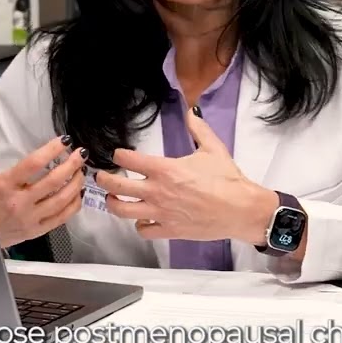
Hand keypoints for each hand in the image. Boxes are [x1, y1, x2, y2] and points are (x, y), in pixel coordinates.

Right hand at [0, 118, 85, 248]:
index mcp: (4, 185)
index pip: (33, 164)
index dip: (51, 150)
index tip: (64, 141)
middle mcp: (18, 202)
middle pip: (53, 181)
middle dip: (71, 165)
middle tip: (81, 154)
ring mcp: (29, 218)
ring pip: (61, 200)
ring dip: (75, 183)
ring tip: (82, 171)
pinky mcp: (35, 232)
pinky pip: (61, 218)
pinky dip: (73, 205)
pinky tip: (78, 194)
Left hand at [97, 108, 278, 244]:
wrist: (240, 209)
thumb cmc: (227, 179)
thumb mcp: (213, 148)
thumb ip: (198, 129)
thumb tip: (190, 112)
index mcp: (165, 169)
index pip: (129, 160)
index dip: (119, 155)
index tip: (118, 155)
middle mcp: (157, 191)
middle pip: (116, 186)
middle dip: (104, 180)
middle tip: (101, 176)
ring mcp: (160, 213)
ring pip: (123, 211)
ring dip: (113, 204)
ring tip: (112, 199)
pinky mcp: (169, 230)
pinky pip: (144, 230)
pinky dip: (139, 225)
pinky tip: (142, 219)